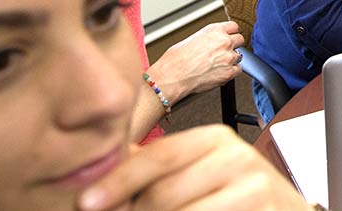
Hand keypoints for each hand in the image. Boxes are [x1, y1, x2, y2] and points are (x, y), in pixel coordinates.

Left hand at [77, 125, 313, 210]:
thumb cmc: (235, 195)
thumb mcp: (199, 170)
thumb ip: (155, 168)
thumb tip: (96, 168)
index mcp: (216, 139)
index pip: (159, 156)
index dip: (119, 181)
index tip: (86, 202)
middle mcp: (238, 158)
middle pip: (164, 194)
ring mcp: (254, 188)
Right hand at [148, 21, 243, 102]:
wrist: (173, 76)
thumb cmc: (176, 59)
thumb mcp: (191, 39)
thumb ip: (207, 39)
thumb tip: (211, 42)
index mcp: (214, 30)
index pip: (233, 26)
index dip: (231, 33)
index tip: (230, 36)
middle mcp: (224, 42)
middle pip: (240, 40)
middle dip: (233, 45)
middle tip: (224, 51)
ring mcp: (228, 57)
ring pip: (239, 56)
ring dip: (231, 59)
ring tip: (217, 64)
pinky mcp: (229, 72)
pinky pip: (238, 70)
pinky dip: (231, 72)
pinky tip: (221, 72)